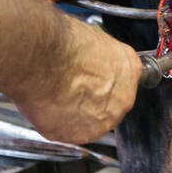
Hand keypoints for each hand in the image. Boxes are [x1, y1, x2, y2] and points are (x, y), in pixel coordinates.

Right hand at [12, 11, 141, 144]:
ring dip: (75, 112)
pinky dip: (56, 121)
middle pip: (109, 104)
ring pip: (89, 121)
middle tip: (70, 86)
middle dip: (91, 98)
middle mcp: (122, 99)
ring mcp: (101, 121)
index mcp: (130, 70)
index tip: (90, 78)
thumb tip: (91, 57)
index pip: (123, 81)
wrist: (41, 57)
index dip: (102, 80)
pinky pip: (66, 131)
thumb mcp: (93, 37)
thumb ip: (100, 55)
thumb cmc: (62, 42)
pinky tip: (47, 103)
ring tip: (56, 94)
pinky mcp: (76, 134)